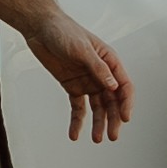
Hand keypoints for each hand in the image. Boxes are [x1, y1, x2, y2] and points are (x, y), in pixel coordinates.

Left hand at [20, 8, 132, 143]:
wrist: (40, 29)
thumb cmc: (64, 31)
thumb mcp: (82, 48)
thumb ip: (98, 68)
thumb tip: (113, 86)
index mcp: (109, 62)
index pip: (124, 86)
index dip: (126, 103)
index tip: (125, 118)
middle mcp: (101, 74)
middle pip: (112, 101)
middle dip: (113, 119)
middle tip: (112, 135)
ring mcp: (87, 81)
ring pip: (97, 107)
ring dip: (98, 123)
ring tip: (97, 138)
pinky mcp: (73, 86)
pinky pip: (78, 107)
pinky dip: (77, 121)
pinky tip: (75, 134)